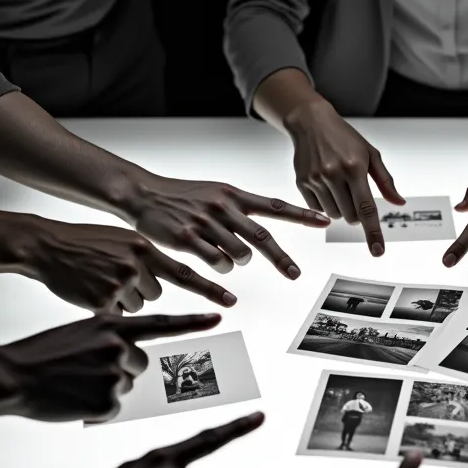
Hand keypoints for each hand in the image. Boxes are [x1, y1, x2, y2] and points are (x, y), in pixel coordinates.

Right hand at [0, 313, 221, 422]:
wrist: (11, 375)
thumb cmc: (42, 354)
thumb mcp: (80, 331)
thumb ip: (111, 336)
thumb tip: (136, 353)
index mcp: (114, 327)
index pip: (163, 323)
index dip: (193, 320)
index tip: (219, 315)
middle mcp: (120, 348)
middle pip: (142, 365)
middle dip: (122, 369)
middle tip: (86, 369)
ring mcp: (115, 376)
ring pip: (127, 386)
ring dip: (108, 388)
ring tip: (75, 382)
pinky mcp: (108, 403)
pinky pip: (114, 408)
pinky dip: (97, 408)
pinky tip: (74, 399)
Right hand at [22, 219, 235, 312]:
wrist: (46, 247)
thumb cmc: (84, 245)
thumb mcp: (121, 243)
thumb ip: (145, 258)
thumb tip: (162, 279)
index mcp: (144, 248)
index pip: (185, 274)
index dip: (209, 291)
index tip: (230, 303)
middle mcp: (135, 265)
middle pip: (156, 294)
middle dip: (140, 290)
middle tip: (115, 276)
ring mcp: (118, 285)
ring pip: (137, 306)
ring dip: (123, 300)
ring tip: (100, 281)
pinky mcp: (102, 302)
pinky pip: (117, 315)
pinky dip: (107, 307)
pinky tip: (92, 293)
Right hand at [129, 176, 329, 277]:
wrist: (144, 194)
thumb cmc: (182, 196)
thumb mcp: (215, 192)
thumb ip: (239, 208)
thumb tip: (261, 230)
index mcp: (233, 195)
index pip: (274, 206)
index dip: (301, 214)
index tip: (324, 221)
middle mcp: (223, 208)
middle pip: (261, 238)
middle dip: (281, 258)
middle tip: (295, 274)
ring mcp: (205, 223)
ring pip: (238, 256)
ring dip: (238, 264)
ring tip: (225, 258)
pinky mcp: (187, 238)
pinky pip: (214, 263)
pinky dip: (219, 269)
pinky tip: (212, 263)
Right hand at [286, 101, 403, 255]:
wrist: (310, 122)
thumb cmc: (344, 137)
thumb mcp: (370, 154)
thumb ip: (385, 181)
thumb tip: (399, 202)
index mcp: (355, 167)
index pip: (367, 207)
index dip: (373, 232)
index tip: (378, 252)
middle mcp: (334, 174)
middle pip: (351, 216)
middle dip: (357, 213)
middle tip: (355, 193)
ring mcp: (316, 179)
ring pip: (335, 216)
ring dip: (341, 209)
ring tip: (339, 187)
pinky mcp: (302, 182)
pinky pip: (317, 210)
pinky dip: (325, 205)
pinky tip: (326, 186)